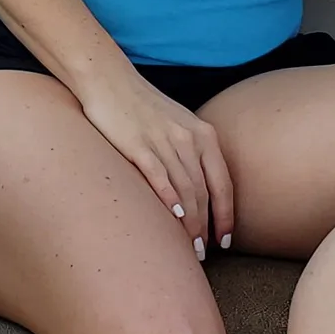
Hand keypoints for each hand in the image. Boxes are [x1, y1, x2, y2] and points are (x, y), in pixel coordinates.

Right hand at [79, 70, 234, 256]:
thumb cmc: (141, 107)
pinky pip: (159, 177)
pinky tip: (173, 219)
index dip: (226, 214)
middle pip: (204, 192)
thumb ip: (190, 154)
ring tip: (188, 246)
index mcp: (203, 134)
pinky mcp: (138, 144)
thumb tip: (197, 193)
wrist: (108, 80)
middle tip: (202, 253)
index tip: (225, 239)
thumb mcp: (176, 125)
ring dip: (190, 222)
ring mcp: (163, 140)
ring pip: (185, 190)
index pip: (223, 183)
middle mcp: (188, 137)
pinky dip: (169, 200)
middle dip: (206, 226)